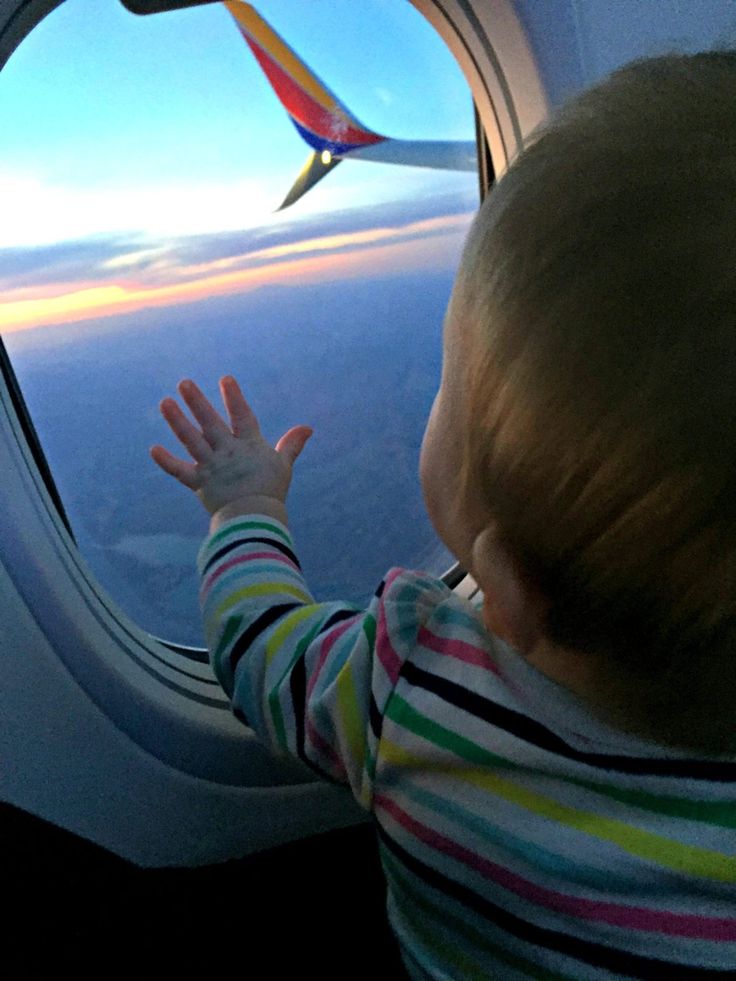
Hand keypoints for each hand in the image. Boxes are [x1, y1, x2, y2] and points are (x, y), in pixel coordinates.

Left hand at [150, 376, 311, 524]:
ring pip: (192, 440)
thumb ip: (292, 444)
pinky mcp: (199, 483)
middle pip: (210, 423)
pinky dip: (166, 461)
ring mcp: (212, 467)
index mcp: (249, 446)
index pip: (242, 416)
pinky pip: (179, 471)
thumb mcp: (284, 465)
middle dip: (197, 402)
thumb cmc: (272, 491)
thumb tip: (308, 428)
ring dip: (177, 421)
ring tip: (165, 402)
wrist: (255, 520)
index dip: (234, 398)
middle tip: (184, 383)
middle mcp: (228, 452)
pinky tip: (153, 449)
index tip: (225, 380)